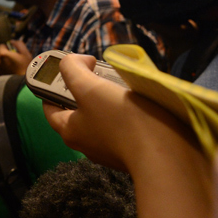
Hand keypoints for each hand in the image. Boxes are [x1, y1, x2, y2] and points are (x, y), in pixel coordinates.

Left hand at [0, 40, 31, 75]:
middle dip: (4, 55)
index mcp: (2, 54)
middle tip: (13, 60)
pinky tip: (9, 72)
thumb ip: (19, 44)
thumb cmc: (25, 68)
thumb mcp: (25, 53)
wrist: (23, 84)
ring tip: (11, 67)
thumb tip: (12, 41)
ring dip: (2, 62)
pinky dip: (1, 68)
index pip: (1, 45)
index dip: (7, 47)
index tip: (13, 52)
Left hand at [45, 54, 212, 217]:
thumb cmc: (122, 121)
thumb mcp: (90, 87)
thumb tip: (76, 61)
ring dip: (109, 101)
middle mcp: (87, 145)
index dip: (50, 89)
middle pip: (78, 113)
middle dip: (84, 91)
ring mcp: (112, 151)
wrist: (167, 157)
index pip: (50, 109)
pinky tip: (142, 102)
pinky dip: (129, 113)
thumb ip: (74, 70)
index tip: (60, 74)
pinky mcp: (136, 152)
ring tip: (121, 83)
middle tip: (96, 72)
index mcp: (70, 132)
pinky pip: (126, 128)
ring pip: (103, 120)